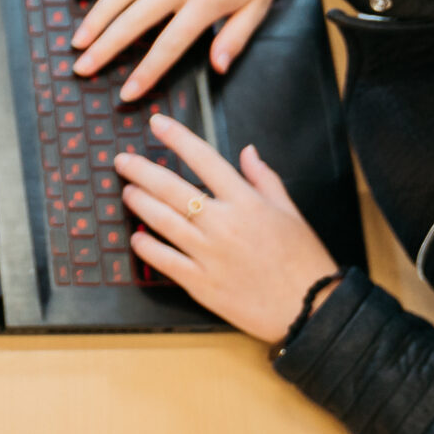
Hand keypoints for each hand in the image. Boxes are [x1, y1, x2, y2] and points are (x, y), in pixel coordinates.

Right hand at [70, 0, 294, 99]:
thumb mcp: (260, 4)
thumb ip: (236, 37)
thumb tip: (217, 67)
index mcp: (206, 1)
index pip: (169, 44)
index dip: (146, 71)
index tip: (126, 92)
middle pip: (134, 19)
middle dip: (106, 46)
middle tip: (82, 68)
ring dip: (96, 15)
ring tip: (78, 40)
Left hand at [116, 116, 336, 341]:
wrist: (311, 309)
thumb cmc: (303, 260)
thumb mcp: (290, 212)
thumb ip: (264, 179)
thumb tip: (247, 151)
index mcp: (246, 202)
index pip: (204, 159)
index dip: (177, 138)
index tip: (157, 123)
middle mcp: (224, 224)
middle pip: (172, 188)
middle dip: (142, 171)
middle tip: (122, 160)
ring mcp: (209, 255)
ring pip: (163, 221)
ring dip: (139, 203)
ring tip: (126, 191)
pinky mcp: (202, 284)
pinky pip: (165, 260)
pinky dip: (147, 247)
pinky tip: (135, 236)